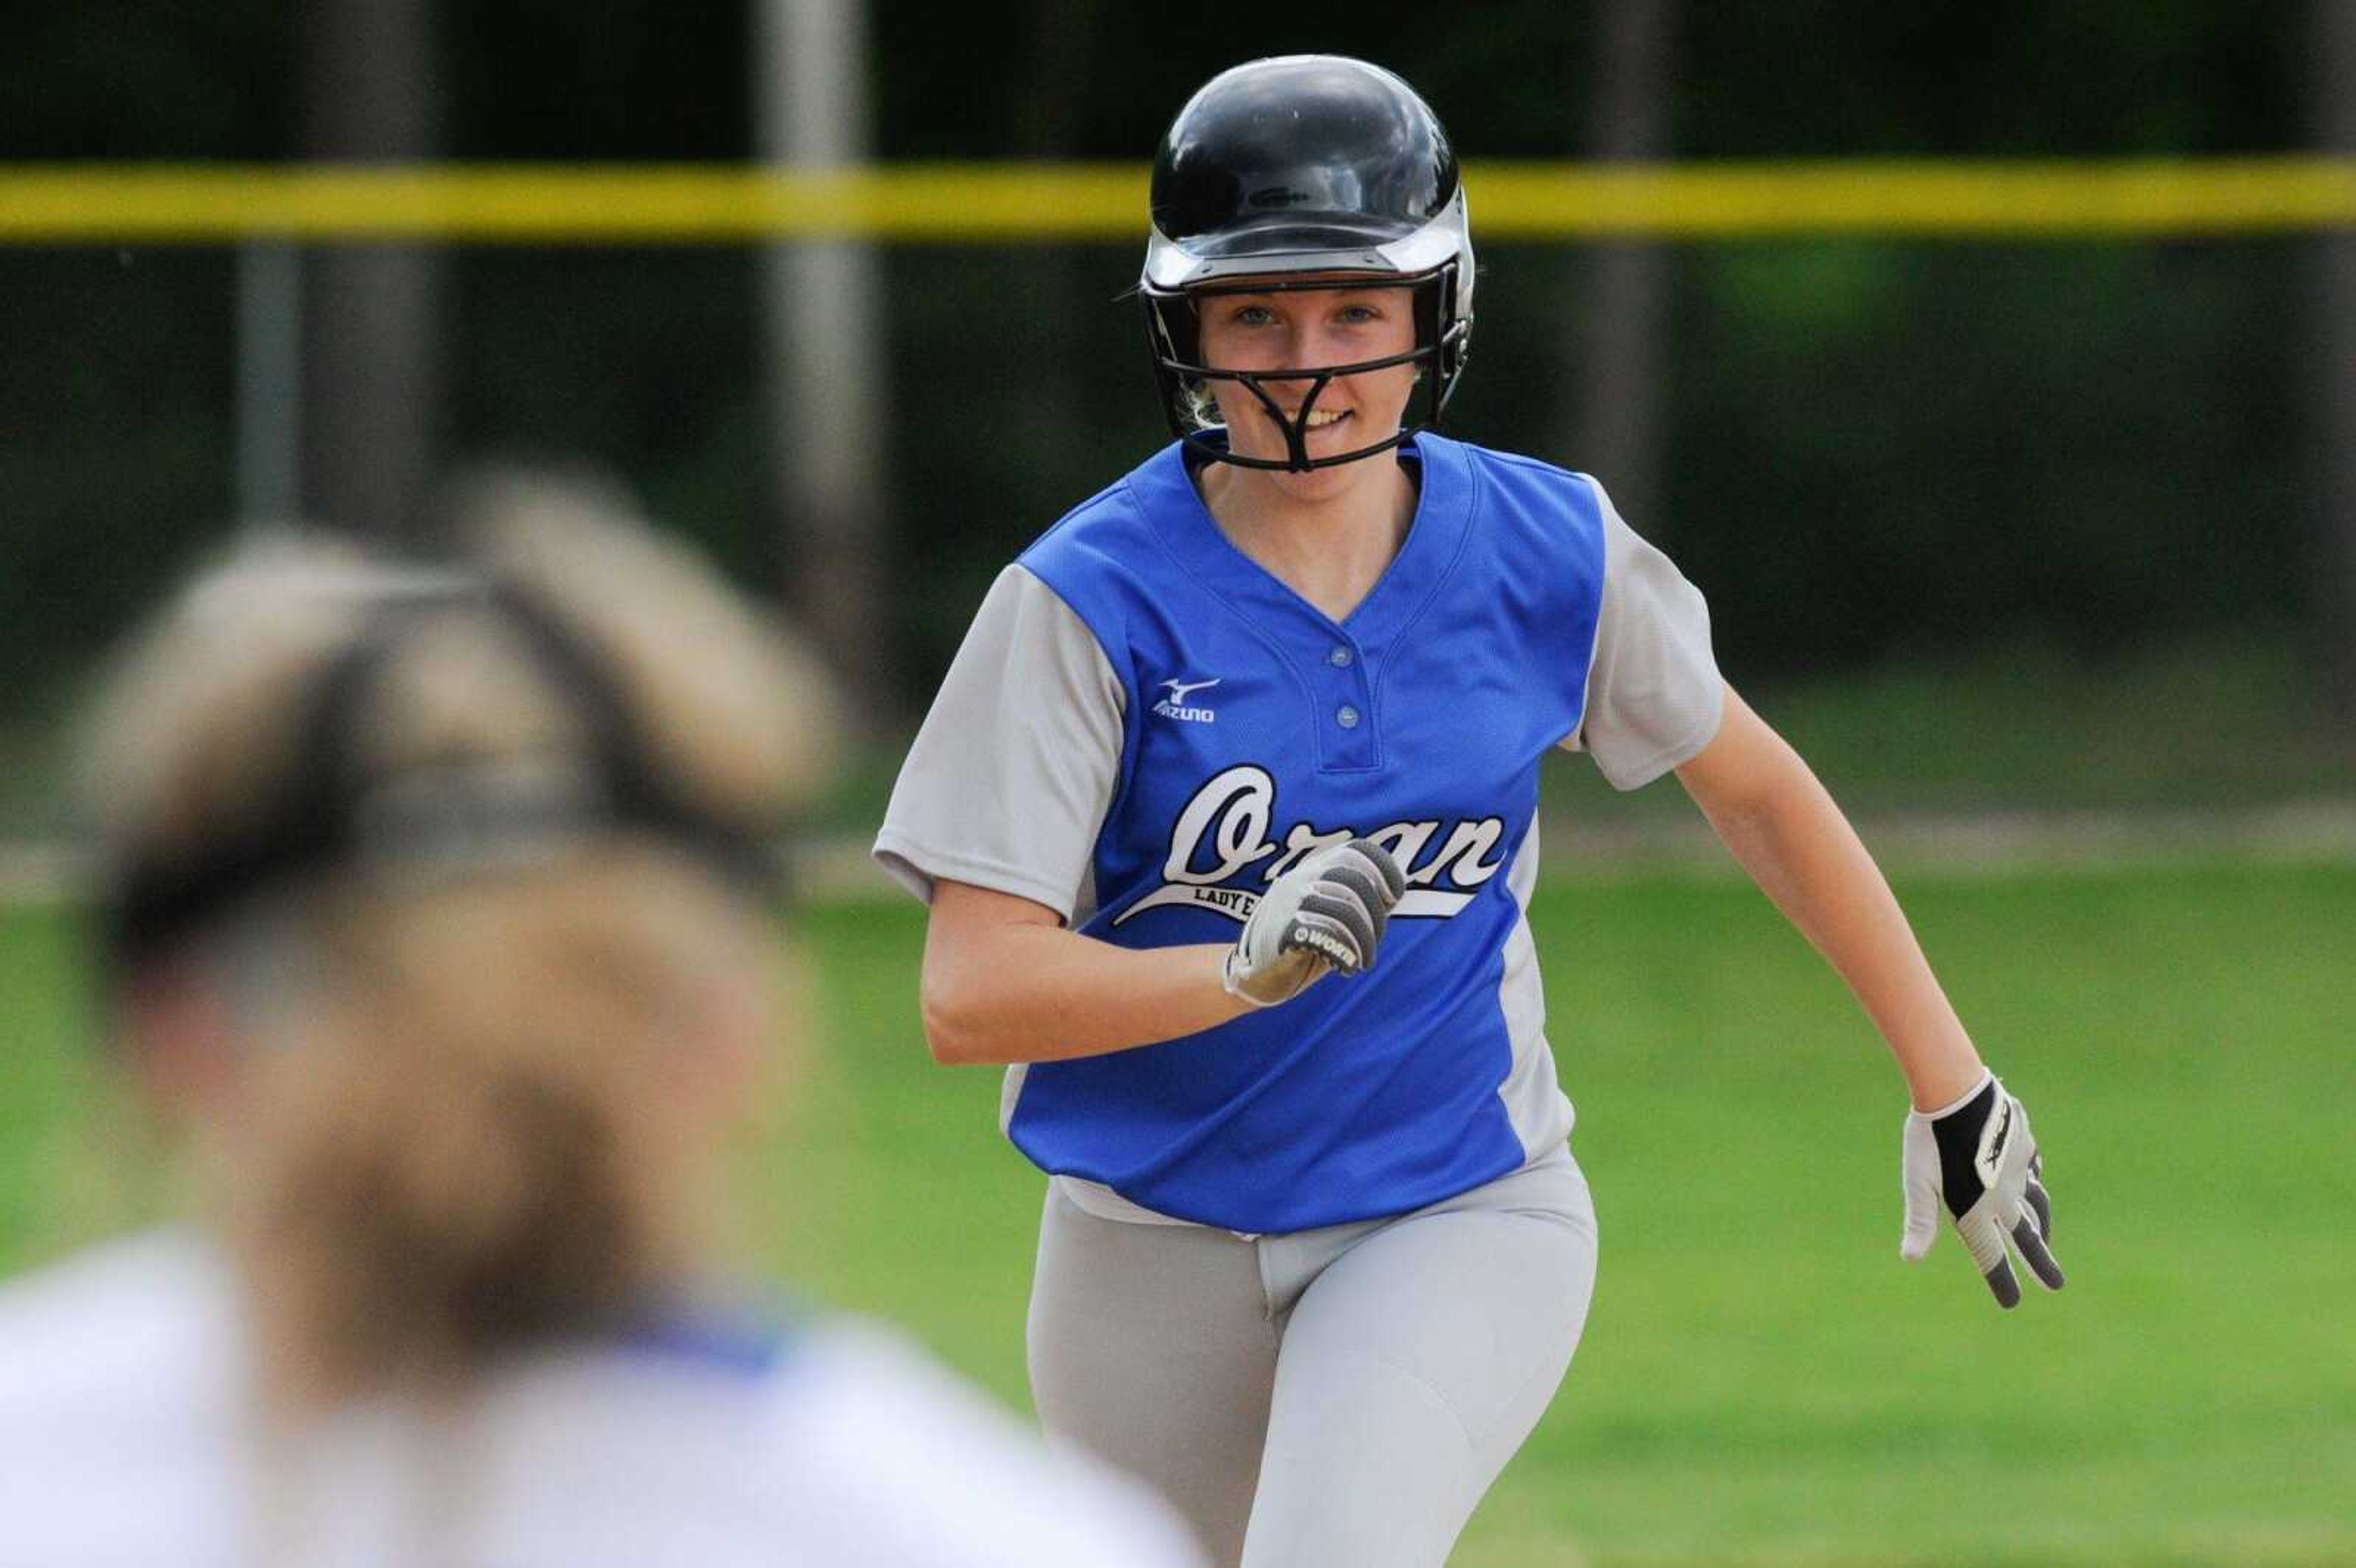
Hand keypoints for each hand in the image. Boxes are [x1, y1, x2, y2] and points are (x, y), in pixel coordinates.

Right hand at [1221, 838, 1405, 1006]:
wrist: (1253, 975)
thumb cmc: (1300, 944)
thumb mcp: (1327, 913)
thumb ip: (1354, 899)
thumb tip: (1394, 890)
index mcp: (1313, 870)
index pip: (1356, 851)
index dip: (1384, 869)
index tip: (1394, 896)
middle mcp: (1300, 879)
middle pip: (1356, 883)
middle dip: (1375, 918)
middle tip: (1371, 945)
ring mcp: (1288, 903)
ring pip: (1344, 911)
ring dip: (1363, 941)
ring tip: (1360, 960)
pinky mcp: (1281, 933)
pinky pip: (1323, 934)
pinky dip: (1344, 953)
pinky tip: (1344, 966)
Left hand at [1900, 1073, 2064, 1307]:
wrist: (1956, 1089)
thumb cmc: (1929, 1138)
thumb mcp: (1918, 1182)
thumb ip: (1920, 1221)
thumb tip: (1910, 1259)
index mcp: (1977, 1210)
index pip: (1990, 1256)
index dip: (2001, 1281)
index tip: (2011, 1304)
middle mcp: (2004, 1195)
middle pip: (2025, 1237)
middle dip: (2040, 1263)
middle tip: (2056, 1284)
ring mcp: (2018, 1169)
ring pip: (2036, 1204)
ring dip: (2042, 1225)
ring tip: (2045, 1239)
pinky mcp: (2023, 1145)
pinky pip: (2033, 1170)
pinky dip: (2035, 1183)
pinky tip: (2035, 1184)